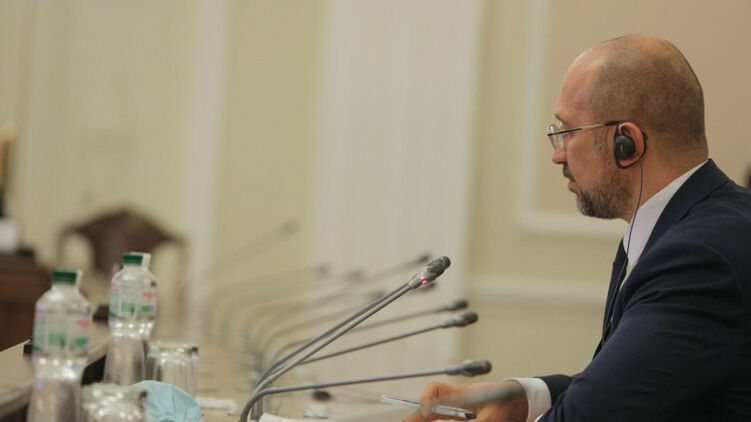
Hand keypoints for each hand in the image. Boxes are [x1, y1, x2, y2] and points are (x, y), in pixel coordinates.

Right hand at [400, 381, 527, 421]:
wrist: (518, 402)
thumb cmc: (506, 401)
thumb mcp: (493, 415)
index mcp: (460, 393)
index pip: (435, 390)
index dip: (427, 399)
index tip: (426, 412)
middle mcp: (455, 401)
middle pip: (429, 407)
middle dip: (415, 417)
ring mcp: (457, 411)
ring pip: (433, 416)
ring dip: (422, 420)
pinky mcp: (462, 418)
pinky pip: (442, 418)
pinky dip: (433, 420)